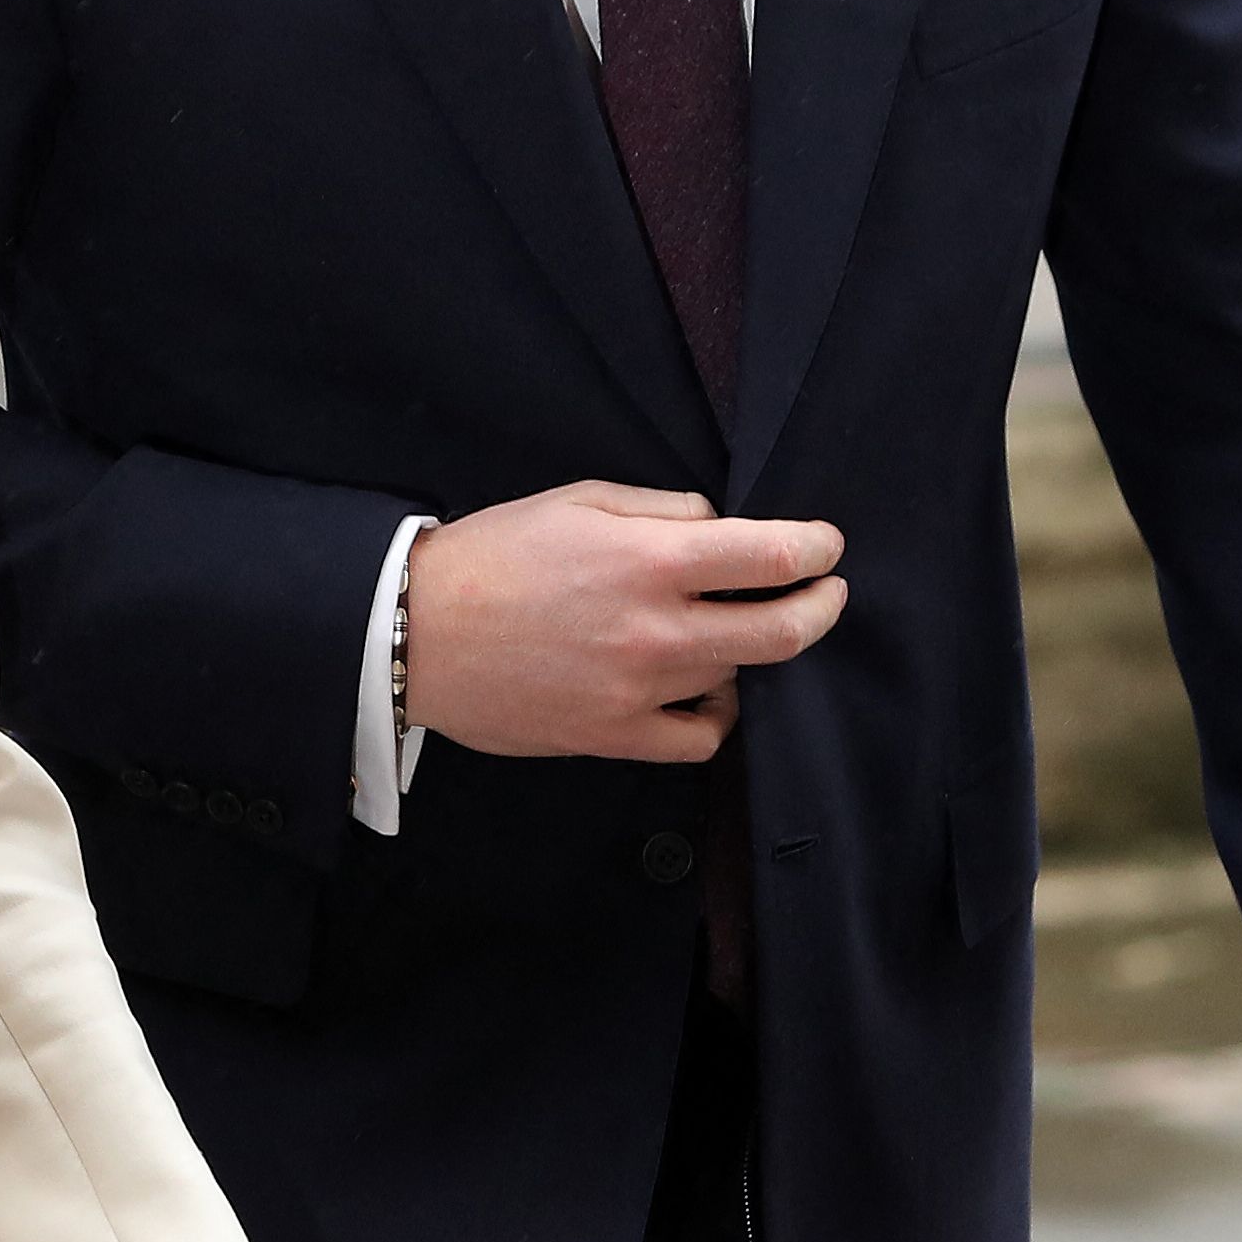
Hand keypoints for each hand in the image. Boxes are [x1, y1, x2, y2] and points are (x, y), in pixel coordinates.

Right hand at [403, 482, 846, 764]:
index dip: (816, 548)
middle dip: (822, 606)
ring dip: (752, 655)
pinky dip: (715, 714)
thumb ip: (661, 511)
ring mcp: (639, 692)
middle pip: (784, 631)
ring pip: (742, 682)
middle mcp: (656, 630)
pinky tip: (702, 692)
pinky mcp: (614, 738)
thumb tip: (720, 528)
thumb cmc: (493, 556)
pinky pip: (700, 739)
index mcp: (650, 561)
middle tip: (826, 592)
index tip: (824, 545)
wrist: (414, 633)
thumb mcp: (578, 501)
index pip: (772, 558)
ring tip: (731, 635)